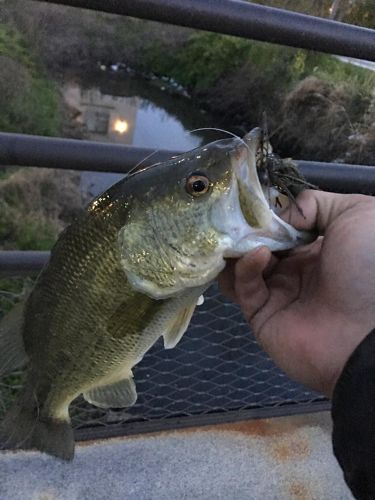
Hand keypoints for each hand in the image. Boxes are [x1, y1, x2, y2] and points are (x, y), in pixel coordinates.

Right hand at [219, 190, 374, 395]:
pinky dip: (246, 267)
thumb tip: (278, 216)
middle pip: (256, 245)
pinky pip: (245, 287)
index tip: (252, 202)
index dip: (265, 214)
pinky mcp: (261, 316)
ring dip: (236, 249)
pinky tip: (259, 255)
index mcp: (316, 248)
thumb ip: (315, 203)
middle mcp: (295, 270)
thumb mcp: (357, 214)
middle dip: (244, 229)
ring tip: (238, 236)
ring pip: (241, 267)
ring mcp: (277, 293)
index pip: (280, 227)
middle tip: (234, 217)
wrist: (370, 331)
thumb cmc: (368, 265)